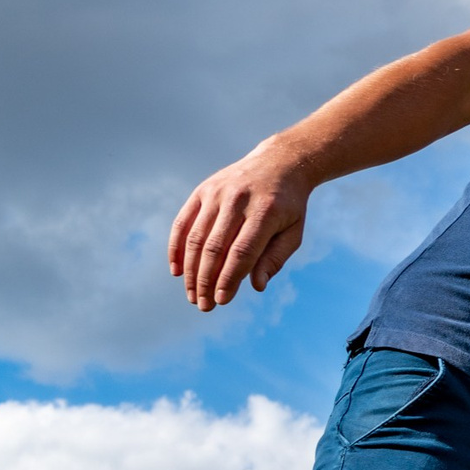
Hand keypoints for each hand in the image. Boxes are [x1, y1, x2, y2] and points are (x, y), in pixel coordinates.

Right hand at [169, 146, 312, 310]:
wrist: (279, 163)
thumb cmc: (289, 205)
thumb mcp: (293, 231)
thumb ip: (275, 258)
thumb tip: (256, 286)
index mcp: (266, 211)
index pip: (242, 252)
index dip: (229, 278)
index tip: (222, 301)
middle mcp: (238, 200)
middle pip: (215, 247)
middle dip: (206, 280)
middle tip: (204, 305)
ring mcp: (217, 193)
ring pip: (196, 238)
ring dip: (191, 270)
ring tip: (192, 295)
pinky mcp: (202, 190)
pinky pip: (183, 222)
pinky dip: (176, 247)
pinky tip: (176, 270)